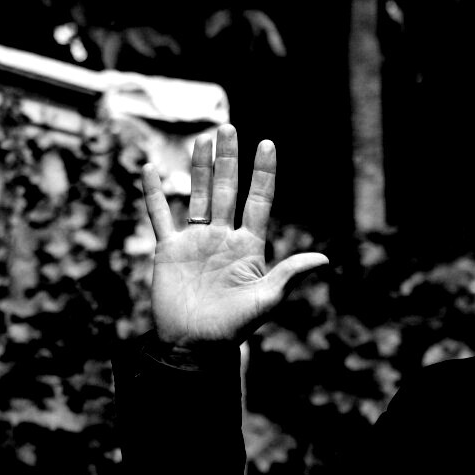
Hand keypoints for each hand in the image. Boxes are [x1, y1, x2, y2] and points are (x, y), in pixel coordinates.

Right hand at [141, 125, 328, 346]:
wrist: (194, 346)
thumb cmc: (233, 328)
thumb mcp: (266, 301)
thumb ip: (289, 275)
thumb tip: (324, 260)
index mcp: (249, 246)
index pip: (259, 201)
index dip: (264, 173)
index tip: (268, 144)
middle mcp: (223, 237)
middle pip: (228, 189)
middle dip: (229, 160)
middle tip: (229, 128)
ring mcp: (195, 241)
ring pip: (199, 195)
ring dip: (200, 168)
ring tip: (203, 139)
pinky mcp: (168, 250)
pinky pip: (160, 215)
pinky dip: (154, 194)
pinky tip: (150, 169)